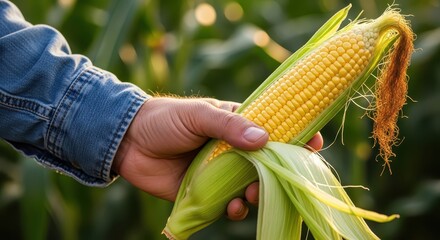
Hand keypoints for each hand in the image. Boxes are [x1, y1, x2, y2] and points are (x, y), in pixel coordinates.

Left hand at [112, 97, 322, 220]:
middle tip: (281, 177)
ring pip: (250, 187)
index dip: (294, 136)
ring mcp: (220, 173)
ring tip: (250, 195)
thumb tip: (264, 138)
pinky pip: (228, 205)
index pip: (272, 129)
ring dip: (257, 194)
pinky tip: (232, 208)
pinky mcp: (206, 193)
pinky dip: (235, 209)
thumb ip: (229, 124)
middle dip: (277, 172)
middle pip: (266, 164)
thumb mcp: (199, 114)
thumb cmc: (165, 119)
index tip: (313, 143)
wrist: (128, 141)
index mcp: (235, 125)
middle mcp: (232, 150)